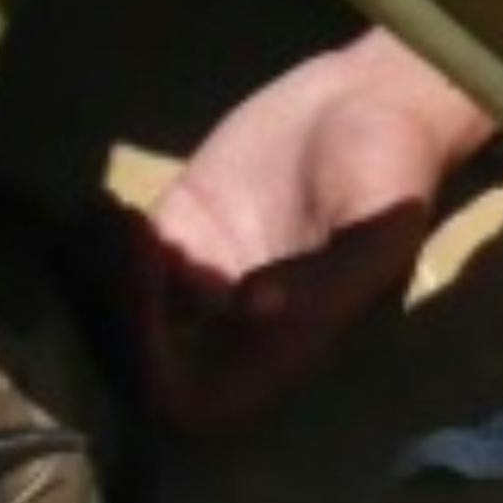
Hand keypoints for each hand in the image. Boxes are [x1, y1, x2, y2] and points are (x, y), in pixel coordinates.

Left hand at [133, 31, 502, 432]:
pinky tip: (121, 213)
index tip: (154, 326)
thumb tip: (255, 312)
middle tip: (133, 268)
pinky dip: (113, 245)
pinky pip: (133, 257)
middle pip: (151, 367)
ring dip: (111, 289)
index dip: (164, 383)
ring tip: (126, 236)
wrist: (380, 95)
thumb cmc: (391, 171)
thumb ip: (327, 280)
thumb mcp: (380, 230)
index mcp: (285, 341)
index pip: (203, 407)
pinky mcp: (188, 220)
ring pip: (130, 314)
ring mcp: (208, 270)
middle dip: (123, 333)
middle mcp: (237, 319)